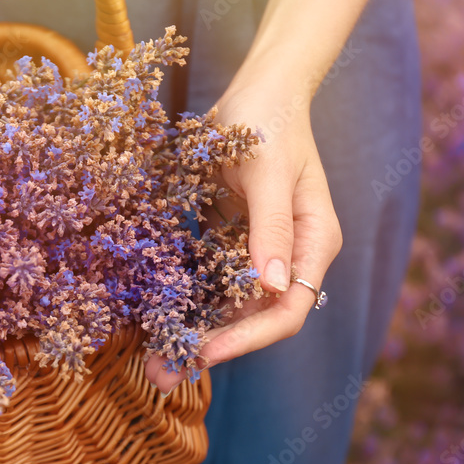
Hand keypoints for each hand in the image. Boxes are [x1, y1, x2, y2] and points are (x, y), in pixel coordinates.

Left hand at [146, 78, 342, 394]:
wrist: (257, 89)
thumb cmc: (267, 120)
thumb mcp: (266, 169)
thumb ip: (270, 226)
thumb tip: (271, 285)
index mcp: (312, 242)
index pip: (286, 309)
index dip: (247, 338)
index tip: (202, 353)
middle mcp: (289, 255)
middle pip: (255, 318)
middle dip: (210, 348)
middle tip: (160, 374)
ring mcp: (260, 251)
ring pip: (229, 307)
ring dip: (193, 333)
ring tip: (151, 360)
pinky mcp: (233, 242)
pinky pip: (210, 284)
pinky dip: (186, 303)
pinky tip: (152, 320)